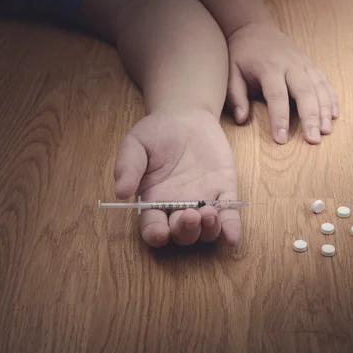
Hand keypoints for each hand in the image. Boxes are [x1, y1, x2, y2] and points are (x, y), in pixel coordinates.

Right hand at [113, 110, 241, 246]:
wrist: (185, 116)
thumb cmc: (156, 132)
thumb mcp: (136, 144)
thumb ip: (128, 166)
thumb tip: (120, 192)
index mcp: (154, 201)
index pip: (153, 228)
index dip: (156, 235)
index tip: (160, 231)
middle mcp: (178, 208)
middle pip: (182, 235)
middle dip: (186, 231)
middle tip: (191, 215)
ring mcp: (203, 201)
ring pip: (206, 231)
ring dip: (208, 231)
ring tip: (209, 213)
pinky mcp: (224, 191)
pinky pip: (229, 215)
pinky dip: (231, 228)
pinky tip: (232, 237)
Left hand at [226, 21, 338, 143]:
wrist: (255, 29)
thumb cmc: (242, 55)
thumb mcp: (231, 73)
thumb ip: (235, 96)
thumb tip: (241, 119)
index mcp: (269, 67)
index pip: (277, 96)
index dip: (280, 118)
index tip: (282, 139)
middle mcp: (291, 64)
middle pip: (305, 92)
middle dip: (310, 117)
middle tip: (313, 140)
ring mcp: (304, 64)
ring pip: (319, 88)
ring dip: (325, 111)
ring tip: (325, 132)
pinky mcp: (312, 65)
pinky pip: (325, 82)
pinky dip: (331, 99)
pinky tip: (334, 115)